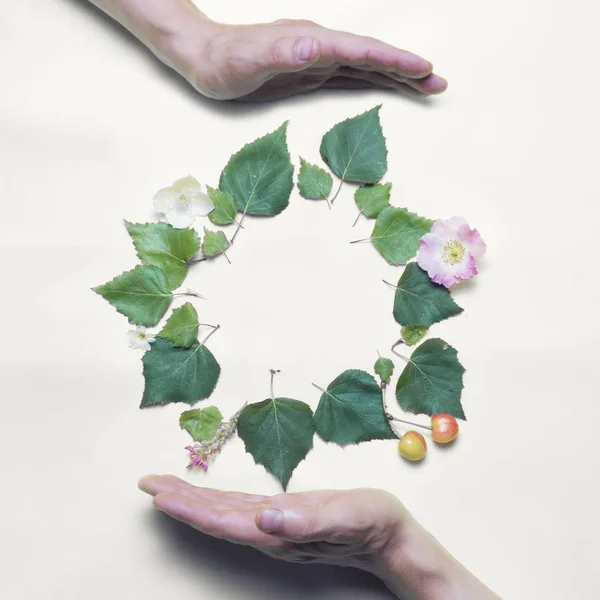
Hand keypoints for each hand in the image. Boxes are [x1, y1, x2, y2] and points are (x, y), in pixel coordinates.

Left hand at [139, 475, 407, 571]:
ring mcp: (276, 528)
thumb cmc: (372, 523)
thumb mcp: (347, 515)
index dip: (188, 507)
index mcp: (278, 531)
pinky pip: (240, 511)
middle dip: (180, 501)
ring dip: (194, 501)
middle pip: (214, 518)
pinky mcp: (285, 520)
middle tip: (149, 483)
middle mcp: (270, 533)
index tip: (158, 492)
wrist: (389, 539)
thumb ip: (307, 520)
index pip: (222, 520)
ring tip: (169, 487)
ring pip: (224, 515)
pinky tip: (209, 498)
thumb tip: (265, 517)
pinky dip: (218, 502)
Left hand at [163, 18, 447, 100]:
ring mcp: (316, 58)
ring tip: (425, 86)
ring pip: (365, 66)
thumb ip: (281, 54)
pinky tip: (384, 85)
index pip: (361, 51)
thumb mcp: (248, 61)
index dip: (393, 60)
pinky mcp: (310, 71)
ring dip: (395, 76)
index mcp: (312, 43)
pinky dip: (372, 80)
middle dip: (406, 69)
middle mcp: (319, 47)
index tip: (422, 69)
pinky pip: (349, 75)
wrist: (204, 57)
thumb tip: (315, 49)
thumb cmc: (223, 62)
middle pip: (372, 57)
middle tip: (439, 83)